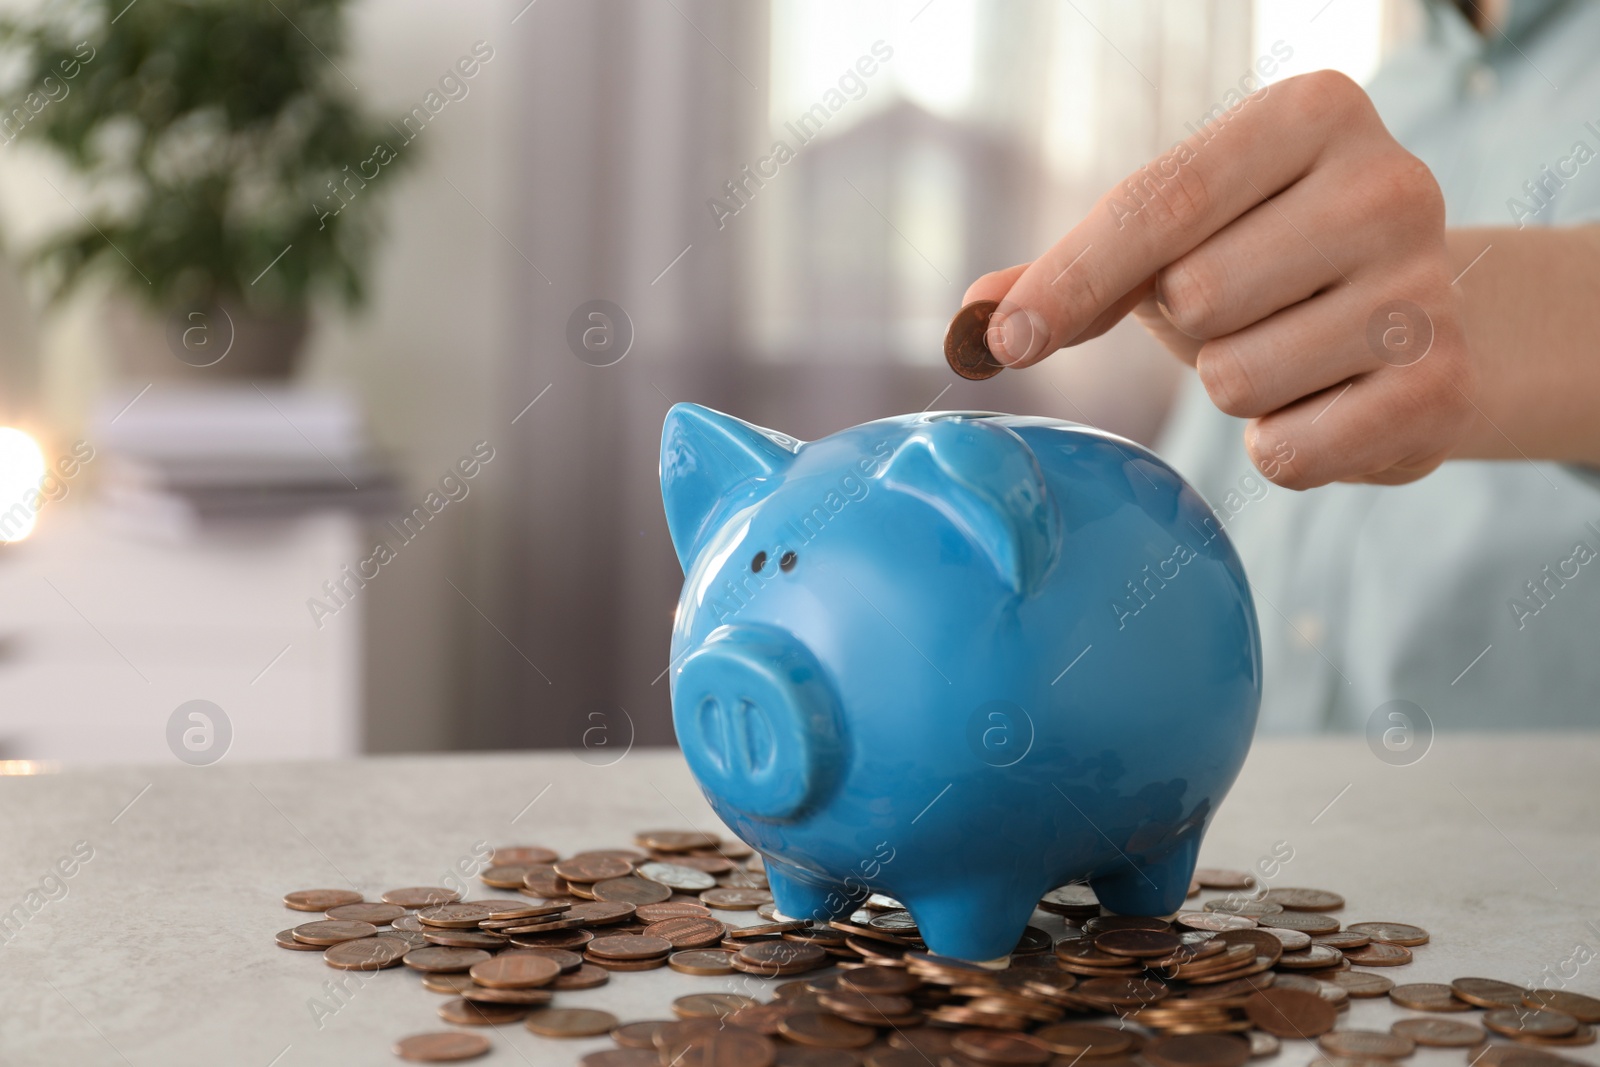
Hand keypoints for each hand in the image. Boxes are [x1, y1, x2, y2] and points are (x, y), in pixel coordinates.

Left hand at [963, 71, 1474, 488]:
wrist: (1417, 328)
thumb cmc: (1273, 268)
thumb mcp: (1177, 242)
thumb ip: (1074, 269)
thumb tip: (970, 322)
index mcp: (1314, 113)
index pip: (1158, 201)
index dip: (1070, 279)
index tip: (1005, 341)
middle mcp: (1389, 184)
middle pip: (1192, 296)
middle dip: (1189, 327)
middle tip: (1248, 310)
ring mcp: (1426, 288)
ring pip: (1234, 380)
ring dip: (1236, 388)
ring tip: (1293, 355)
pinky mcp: (1441, 388)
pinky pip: (1286, 451)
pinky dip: (1281, 446)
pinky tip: (1326, 404)